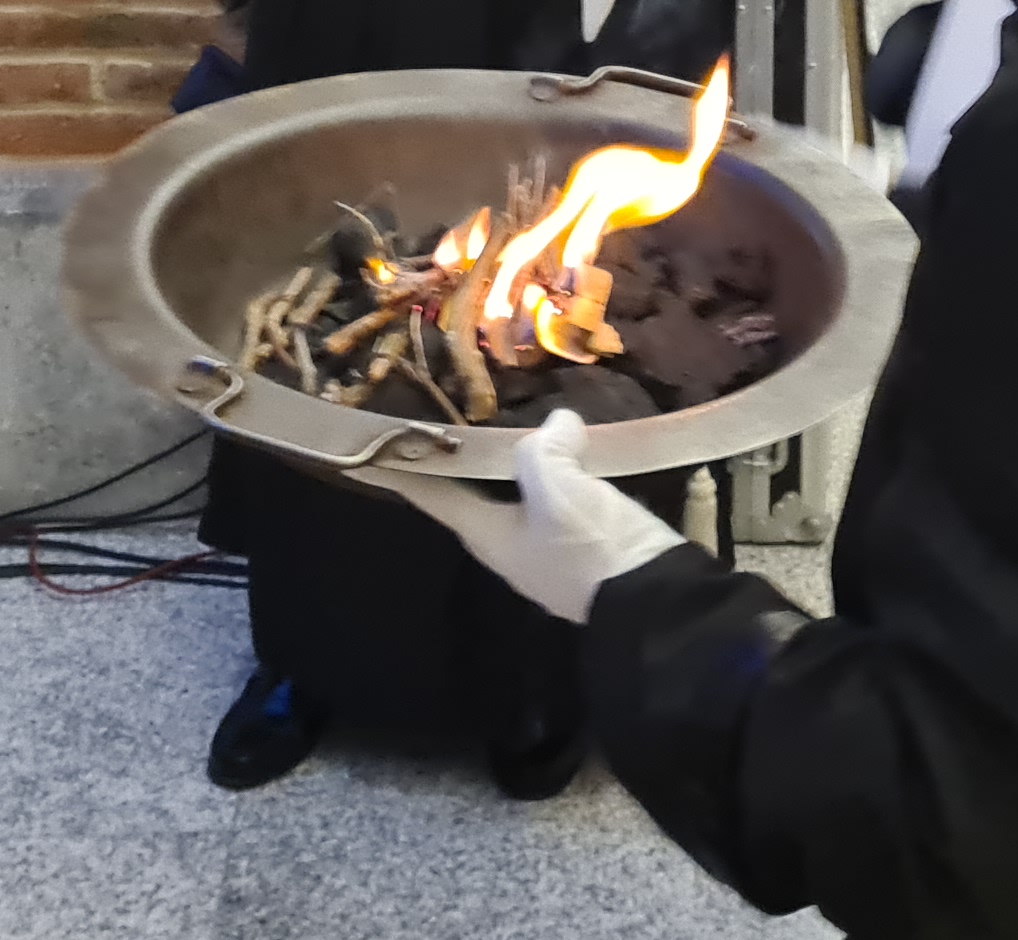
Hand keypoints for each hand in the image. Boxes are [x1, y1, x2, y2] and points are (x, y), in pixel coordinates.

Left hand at [353, 411, 686, 624]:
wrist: (657, 602)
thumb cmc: (593, 549)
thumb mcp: (560, 493)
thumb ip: (543, 452)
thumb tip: (557, 425)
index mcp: (487, 533)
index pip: (430, 495)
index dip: (397, 471)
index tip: (361, 454)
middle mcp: (505, 542)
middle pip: (466, 493)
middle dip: (451, 458)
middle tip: (438, 415)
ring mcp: (542, 546)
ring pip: (508, 494)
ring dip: (500, 463)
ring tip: (498, 422)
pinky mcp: (578, 542)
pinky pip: (548, 496)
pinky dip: (544, 470)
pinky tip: (562, 449)